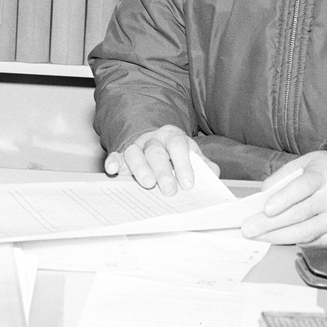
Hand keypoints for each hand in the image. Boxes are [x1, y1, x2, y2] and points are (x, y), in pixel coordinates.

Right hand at [104, 125, 219, 195]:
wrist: (156, 142)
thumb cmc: (175, 154)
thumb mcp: (191, 156)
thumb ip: (202, 164)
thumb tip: (214, 171)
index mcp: (172, 137)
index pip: (178, 145)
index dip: (183, 164)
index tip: (188, 184)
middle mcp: (153, 140)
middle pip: (156, 151)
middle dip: (163, 171)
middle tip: (169, 190)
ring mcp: (137, 146)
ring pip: (135, 153)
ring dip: (140, 168)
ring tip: (147, 183)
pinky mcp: (123, 155)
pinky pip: (116, 155)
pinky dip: (113, 161)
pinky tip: (112, 170)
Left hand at [241, 150, 326, 243]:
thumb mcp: (307, 161)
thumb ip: (284, 175)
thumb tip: (263, 194)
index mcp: (324, 174)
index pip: (302, 187)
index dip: (283, 199)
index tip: (265, 209)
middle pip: (300, 214)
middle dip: (271, 224)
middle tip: (249, 229)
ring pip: (307, 232)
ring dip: (280, 237)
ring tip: (260, 237)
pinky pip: (316, 241)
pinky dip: (296, 241)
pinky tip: (280, 239)